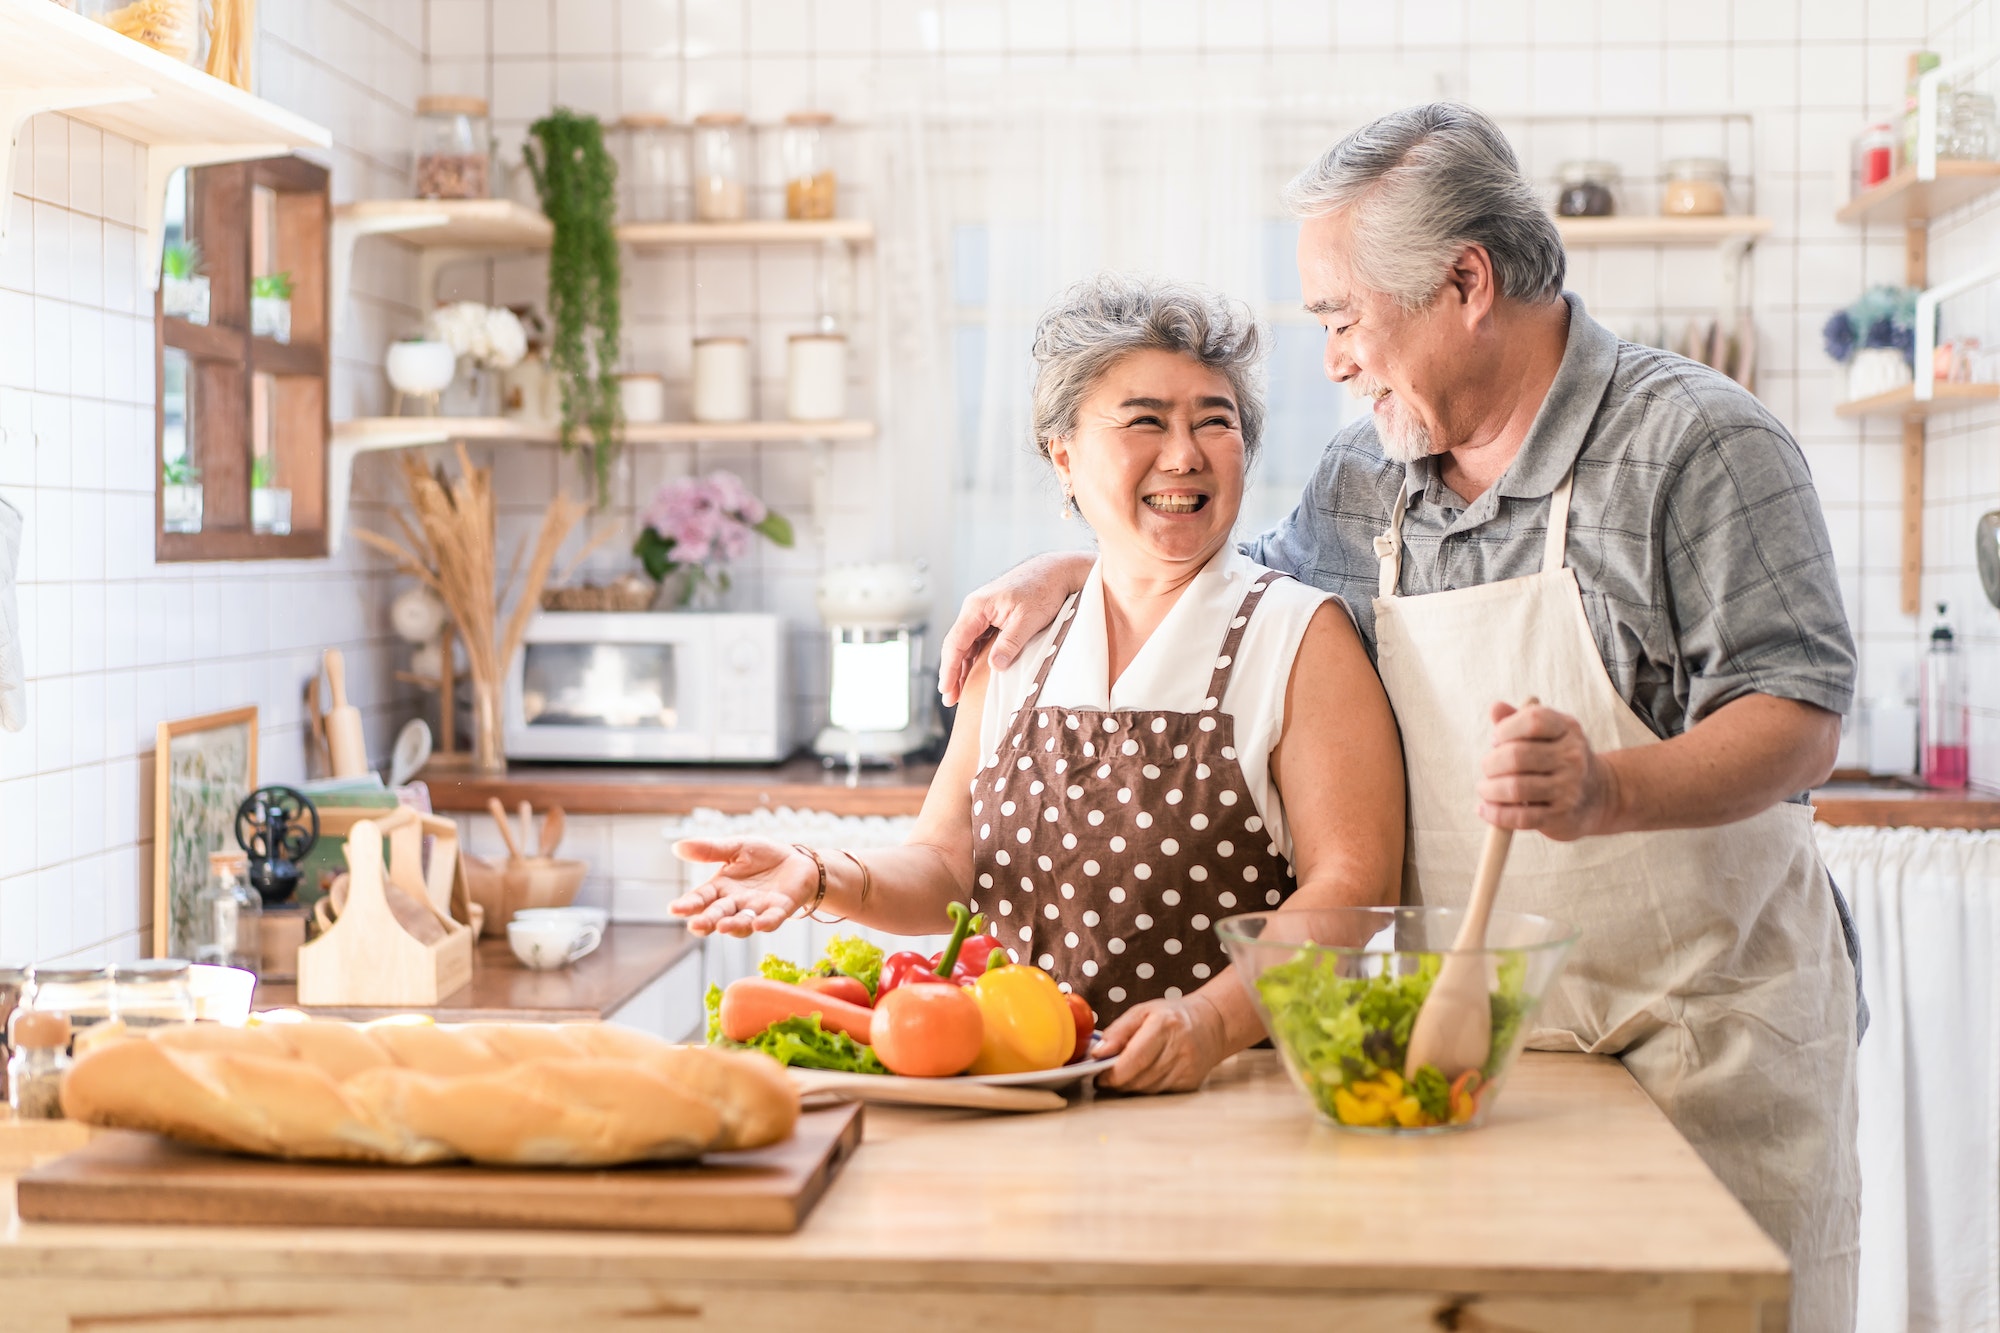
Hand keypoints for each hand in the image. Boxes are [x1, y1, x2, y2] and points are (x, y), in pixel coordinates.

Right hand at [668, 837, 815, 936]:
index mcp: (722, 888)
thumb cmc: (763, 856)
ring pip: (742, 922)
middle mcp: (736, 903)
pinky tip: (758, 924)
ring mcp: (758, 909)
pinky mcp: (780, 909)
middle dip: (707, 920)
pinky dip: (765, 923)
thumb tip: (676, 846)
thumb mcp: (735, 848)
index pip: (702, 898)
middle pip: (718, 914)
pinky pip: (772, 919)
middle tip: (695, 925)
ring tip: (722, 926)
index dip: (689, 904)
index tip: (674, 910)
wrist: (796, 860)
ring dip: (733, 925)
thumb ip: (710, 850)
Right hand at [936, 551, 1092, 705]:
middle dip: (952, 672)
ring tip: (959, 692)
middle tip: (950, 699)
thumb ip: (1010, 642)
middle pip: (956, 645)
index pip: (956, 642)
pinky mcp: (993, 616)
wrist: (1055, 571)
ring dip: (962, 667)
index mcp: (977, 607)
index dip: (950, 668)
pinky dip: (974, 658)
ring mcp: (983, 612)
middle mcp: (975, 609)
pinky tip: (974, 674)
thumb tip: (995, 666)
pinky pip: (978, 640)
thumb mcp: (1028, 619)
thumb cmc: (1043, 589)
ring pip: (966, 644)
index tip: (947, 689)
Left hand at [1093, 992, 1229, 1093]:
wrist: (1212, 1023)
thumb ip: (1117, 1031)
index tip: (1099, 1076)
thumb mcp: (1142, 1012)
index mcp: (1164, 1025)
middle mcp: (1179, 1047)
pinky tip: (1144, 1076)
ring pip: (1148, 1089)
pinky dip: (1146, 1088)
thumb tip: (1098, 1053)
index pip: (1135, 1059)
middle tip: (1105, 1077)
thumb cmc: (1171, 1016)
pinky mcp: (1191, 1082)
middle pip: (1140, 1078)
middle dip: (1118, 1082)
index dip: (1113, 1073)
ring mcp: (1188, 1067)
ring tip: (1124, 1075)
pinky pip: (1160, 1092)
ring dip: (1131, 1086)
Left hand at [1476, 700, 1618, 840]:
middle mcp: (1572, 757)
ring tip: (1485, 788)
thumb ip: (1518, 720)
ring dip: (1490, 789)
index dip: (1506, 729)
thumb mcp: (1546, 734)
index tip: (1496, 740)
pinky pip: (1520, 817)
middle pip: (1517, 755)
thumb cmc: (1558, 760)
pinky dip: (1496, 814)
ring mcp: (1569, 788)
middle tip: (1487, 769)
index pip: (1533, 720)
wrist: (1598, 796)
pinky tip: (1485, 809)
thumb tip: (1495, 708)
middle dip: (1491, 763)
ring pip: (1516, 787)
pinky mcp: (1562, 817)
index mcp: (1567, 729)